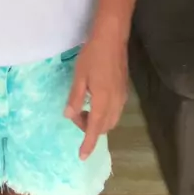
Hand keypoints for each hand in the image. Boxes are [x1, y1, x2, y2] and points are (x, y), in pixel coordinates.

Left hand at [64, 35, 128, 159]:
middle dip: (89, 129)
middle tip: (75, 115)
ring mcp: (121, 97)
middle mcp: (115, 103)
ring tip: (84, 109)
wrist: (111, 38)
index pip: (94, 129)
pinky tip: (95, 101)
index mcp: (102, 101)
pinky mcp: (124, 90)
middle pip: (104, 127)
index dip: (88, 144)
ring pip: (111, 120)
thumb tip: (69, 116)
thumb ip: (75, 98)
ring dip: (98, 122)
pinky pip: (115, 111)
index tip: (82, 156)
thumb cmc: (92, 55)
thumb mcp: (79, 76)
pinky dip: (105, 114)